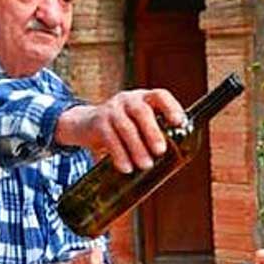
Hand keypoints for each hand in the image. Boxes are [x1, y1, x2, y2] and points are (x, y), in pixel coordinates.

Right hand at [56, 89, 186, 172]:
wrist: (84, 123)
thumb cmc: (122, 128)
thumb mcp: (138, 125)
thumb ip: (154, 135)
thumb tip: (174, 159)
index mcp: (144, 99)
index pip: (160, 96)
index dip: (171, 108)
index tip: (179, 123)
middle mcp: (129, 100)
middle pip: (142, 112)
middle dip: (152, 132)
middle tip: (160, 151)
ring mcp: (112, 110)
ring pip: (126, 127)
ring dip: (137, 148)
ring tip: (146, 165)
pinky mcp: (98, 123)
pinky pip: (110, 138)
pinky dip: (119, 155)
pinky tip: (126, 167)